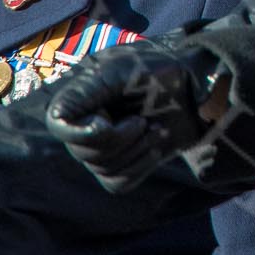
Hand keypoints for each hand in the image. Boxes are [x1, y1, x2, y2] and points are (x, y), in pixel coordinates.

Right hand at [46, 42, 225, 193]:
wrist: (196, 88)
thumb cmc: (160, 71)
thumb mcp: (125, 70)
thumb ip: (90, 91)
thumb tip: (59, 118)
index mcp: (81, 98)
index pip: (58, 124)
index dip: (79, 132)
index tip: (107, 122)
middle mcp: (85, 126)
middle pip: (85, 152)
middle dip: (121, 140)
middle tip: (144, 121)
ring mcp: (102, 149)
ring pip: (104, 169)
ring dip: (137, 151)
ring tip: (157, 130)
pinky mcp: (121, 166)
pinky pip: (118, 183)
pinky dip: (140, 168)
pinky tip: (156, 149)